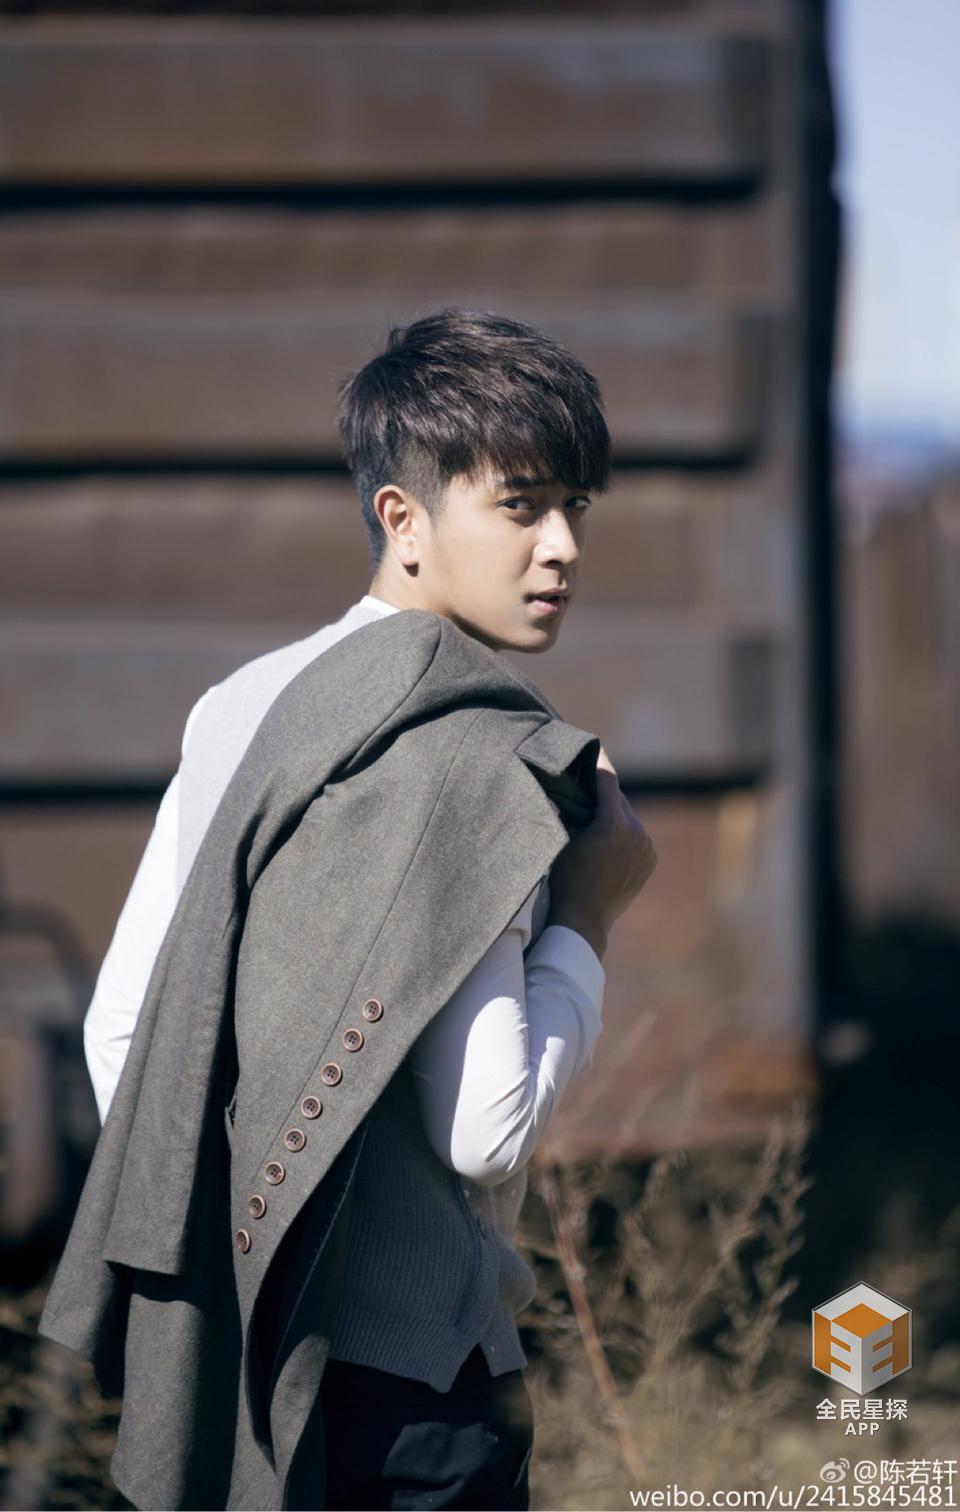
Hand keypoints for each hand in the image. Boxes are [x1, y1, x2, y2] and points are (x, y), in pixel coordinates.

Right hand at [545, 744, 657, 959]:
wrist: (584, 918)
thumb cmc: (565, 878)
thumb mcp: (564, 838)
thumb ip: (576, 811)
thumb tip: (575, 790)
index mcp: (613, 823)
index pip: (607, 782)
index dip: (599, 765)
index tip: (595, 750)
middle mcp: (636, 832)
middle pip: (620, 801)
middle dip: (605, 796)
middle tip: (590, 788)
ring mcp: (646, 848)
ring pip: (629, 819)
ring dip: (615, 816)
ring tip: (598, 820)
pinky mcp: (650, 861)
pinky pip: (636, 838)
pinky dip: (625, 835)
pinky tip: (610, 842)